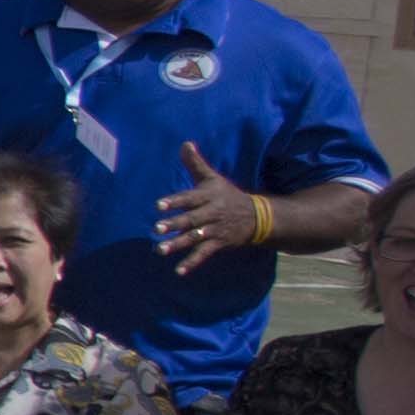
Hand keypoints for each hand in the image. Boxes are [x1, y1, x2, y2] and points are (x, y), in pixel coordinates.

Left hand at [154, 142, 256, 271]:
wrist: (258, 216)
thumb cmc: (228, 194)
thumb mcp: (213, 178)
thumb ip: (196, 164)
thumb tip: (184, 143)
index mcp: (208, 196)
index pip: (189, 198)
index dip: (175, 201)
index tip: (158, 205)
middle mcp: (211, 213)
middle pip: (191, 219)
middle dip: (175, 224)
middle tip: (156, 228)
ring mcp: (215, 230)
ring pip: (195, 238)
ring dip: (178, 244)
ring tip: (160, 250)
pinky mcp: (219, 243)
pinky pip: (204, 254)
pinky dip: (192, 263)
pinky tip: (178, 271)